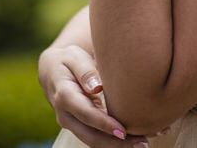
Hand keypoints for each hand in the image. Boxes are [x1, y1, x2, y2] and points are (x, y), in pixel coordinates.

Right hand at [40, 45, 157, 146]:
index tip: (123, 131)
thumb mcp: (74, 57)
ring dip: (119, 146)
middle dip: (116, 143)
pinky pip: (97, 138)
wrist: (52, 71)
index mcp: (64, 96)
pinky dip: (115, 141)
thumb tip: (96, 86)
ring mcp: (72, 124)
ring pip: (94, 141)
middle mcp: (66, 115)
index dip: (105, 125)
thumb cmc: (68, 60)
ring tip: (144, 142)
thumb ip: (85, 71)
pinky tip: (137, 138)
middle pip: (91, 136)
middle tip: (143, 142)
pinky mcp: (81, 127)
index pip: (86, 115)